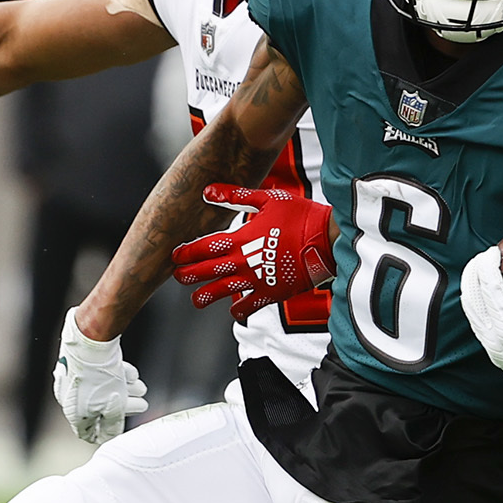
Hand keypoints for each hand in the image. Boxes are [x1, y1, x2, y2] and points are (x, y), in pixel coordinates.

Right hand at [52, 306, 147, 443]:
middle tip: (140, 403)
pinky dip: (121, 375)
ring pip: (108, 389)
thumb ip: (112, 423)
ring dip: (127, 389)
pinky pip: (107, 373)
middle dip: (125, 405)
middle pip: (103, 408)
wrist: (92, 340)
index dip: (104, 434)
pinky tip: (130, 373)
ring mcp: (80, 377)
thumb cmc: (97, 376)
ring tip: (139, 387)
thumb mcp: (111, 406)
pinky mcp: (89, 362)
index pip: (87, 432)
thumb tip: (110, 434)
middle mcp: (73, 395)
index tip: (117, 430)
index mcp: (73, 410)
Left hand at [172, 185, 334, 320]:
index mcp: (241, 239)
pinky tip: (234, 312)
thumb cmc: (300, 216)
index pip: (205, 247)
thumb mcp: (267, 200)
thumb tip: (207, 191)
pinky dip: (239, 310)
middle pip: (208, 271)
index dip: (188, 252)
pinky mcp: (272, 293)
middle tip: (177, 277)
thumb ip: (235, 195)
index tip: (175, 256)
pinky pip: (249, 306)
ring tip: (196, 300)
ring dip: (206, 296)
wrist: (327, 240)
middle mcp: (244, 262)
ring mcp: (257, 280)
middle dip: (190, 274)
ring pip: (223, 291)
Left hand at [460, 247, 502, 455]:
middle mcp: (493, 341)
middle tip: (484, 256)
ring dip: (473, 289)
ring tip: (481, 272)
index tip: (494, 251)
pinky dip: (480, 306)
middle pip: (471, 299)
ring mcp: (492, 350)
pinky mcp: (496, 355)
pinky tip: (489, 296)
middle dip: (473, 273)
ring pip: (472, 313)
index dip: (488, 266)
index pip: (488, 290)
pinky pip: (479, 324)